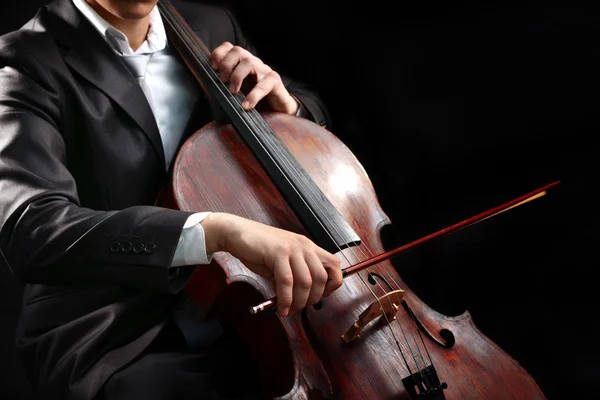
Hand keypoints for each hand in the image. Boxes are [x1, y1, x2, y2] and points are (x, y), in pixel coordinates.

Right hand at [201, 213, 342, 316]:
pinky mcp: (277, 252)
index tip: (319, 296)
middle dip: (312, 299)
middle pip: (321, 278)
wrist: (236, 233)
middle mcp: (304, 246)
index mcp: (308, 247)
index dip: (332, 284)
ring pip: (305, 282)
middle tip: (300, 308)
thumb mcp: (283, 261)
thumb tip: (302, 298)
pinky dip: (285, 299)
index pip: (335, 265)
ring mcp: (291, 248)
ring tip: (289, 310)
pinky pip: (286, 281)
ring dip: (298, 302)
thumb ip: (295, 275)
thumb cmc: (258, 249)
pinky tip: (281, 307)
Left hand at [210, 41, 299, 114]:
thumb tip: (205, 90)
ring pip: (249, 63)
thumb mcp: (235, 94)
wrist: (277, 112)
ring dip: (237, 77)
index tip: (212, 68)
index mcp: (241, 63)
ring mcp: (265, 71)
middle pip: (237, 51)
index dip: (218, 54)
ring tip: (232, 92)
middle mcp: (253, 63)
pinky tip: (246, 105)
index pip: (228, 48)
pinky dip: (253, 95)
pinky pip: (264, 84)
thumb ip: (222, 89)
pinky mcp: (275, 82)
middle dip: (226, 65)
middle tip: (222, 81)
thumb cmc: (253, 101)